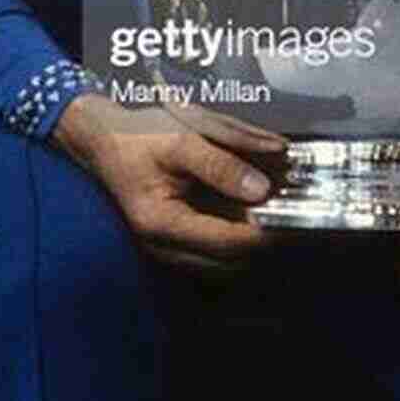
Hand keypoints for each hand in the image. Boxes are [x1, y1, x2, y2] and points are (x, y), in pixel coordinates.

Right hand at [51, 92, 288, 273]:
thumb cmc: (137, 137)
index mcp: (162, 223)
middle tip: (293, 209)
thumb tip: (261, 189)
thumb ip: (222, 163)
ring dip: (255, 241)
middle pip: (232, 263)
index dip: (266, 231)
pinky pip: (217, 252)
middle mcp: (165, 248)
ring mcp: (171, 250)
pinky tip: (255, 208)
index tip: (296, 210)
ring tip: (278, 207)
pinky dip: (240, 235)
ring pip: (228, 263)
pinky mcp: (178, 244)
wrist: (103, 140)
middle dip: (265, 239)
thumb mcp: (181, 138)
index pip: (228, 243)